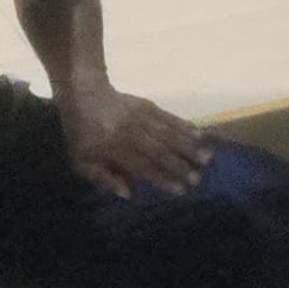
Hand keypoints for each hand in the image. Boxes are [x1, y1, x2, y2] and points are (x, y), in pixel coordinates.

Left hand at [57, 86, 209, 198]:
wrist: (84, 94)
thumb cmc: (83, 134)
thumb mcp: (81, 161)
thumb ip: (103, 178)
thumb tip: (128, 193)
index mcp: (112, 148)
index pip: (140, 165)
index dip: (161, 178)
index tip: (180, 189)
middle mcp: (129, 132)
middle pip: (158, 150)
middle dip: (180, 165)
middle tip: (198, 179)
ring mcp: (140, 117)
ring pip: (168, 133)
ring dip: (188, 146)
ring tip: (207, 158)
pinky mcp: (148, 105)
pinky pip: (169, 117)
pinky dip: (186, 126)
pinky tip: (201, 135)